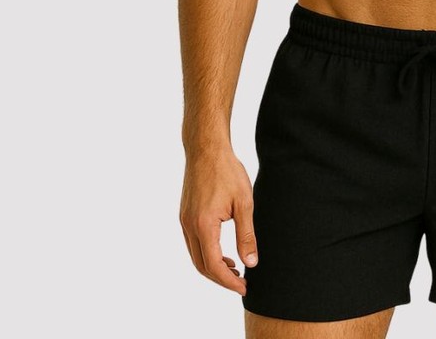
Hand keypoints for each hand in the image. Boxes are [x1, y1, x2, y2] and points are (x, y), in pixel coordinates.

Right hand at [179, 147, 257, 295]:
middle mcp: (189, 226)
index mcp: (204, 225)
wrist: (207, 149)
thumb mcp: (244, 203)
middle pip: (202, 266)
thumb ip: (246, 235)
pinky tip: (222, 251)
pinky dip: (206, 254)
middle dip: (221, 279)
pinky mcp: (185, 215)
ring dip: (213, 267)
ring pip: (195, 256)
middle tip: (241, 282)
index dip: (229, 281)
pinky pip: (193, 244)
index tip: (244, 287)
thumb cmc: (227, 171)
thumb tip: (251, 263)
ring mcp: (184, 221)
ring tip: (234, 268)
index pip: (214, 266)